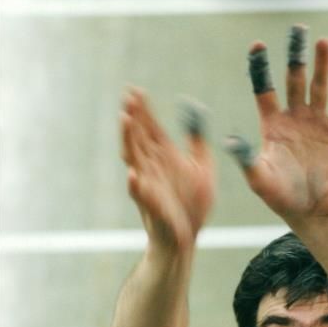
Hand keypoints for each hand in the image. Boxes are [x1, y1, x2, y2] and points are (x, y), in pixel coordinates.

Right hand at [120, 88, 214, 249]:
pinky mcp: (152, 205)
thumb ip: (198, 140)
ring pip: (134, 158)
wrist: (187, 237)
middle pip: (139, 137)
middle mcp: (153, 167)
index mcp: (165, 157)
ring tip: (125, 120)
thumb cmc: (191, 203)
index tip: (135, 89)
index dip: (144, 109)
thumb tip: (195, 111)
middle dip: (133, 117)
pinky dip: (135, 184)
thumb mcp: (202, 167)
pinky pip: (140, 194)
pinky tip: (131, 174)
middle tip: (127, 96)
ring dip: (128, 139)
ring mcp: (149, 185)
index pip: (151, 128)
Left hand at [226, 26, 327, 224]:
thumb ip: (247, 158)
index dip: (260, 67)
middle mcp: (295, 116)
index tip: (257, 46)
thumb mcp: (259, 179)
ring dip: (321, 65)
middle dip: (296, 55)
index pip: (264, 88)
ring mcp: (317, 122)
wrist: (313, 209)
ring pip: (319, 86)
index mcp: (272, 123)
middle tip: (298, 30)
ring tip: (323, 42)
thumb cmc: (282, 196)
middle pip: (294, 78)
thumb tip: (231, 141)